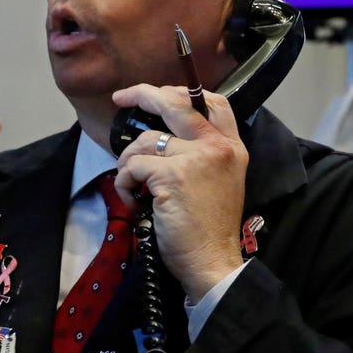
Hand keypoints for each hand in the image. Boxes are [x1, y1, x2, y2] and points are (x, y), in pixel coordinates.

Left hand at [112, 85, 247, 300]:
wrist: (212, 261)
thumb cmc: (210, 229)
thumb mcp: (221, 181)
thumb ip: (203, 155)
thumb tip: (164, 136)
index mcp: (232, 147)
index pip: (214, 101)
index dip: (181, 90)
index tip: (158, 93)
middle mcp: (217, 147)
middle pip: (174, 103)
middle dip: (142, 93)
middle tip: (121, 96)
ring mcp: (196, 158)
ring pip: (145, 140)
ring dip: (128, 161)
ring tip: (131, 185)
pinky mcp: (172, 176)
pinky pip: (134, 166)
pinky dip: (124, 183)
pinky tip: (135, 202)